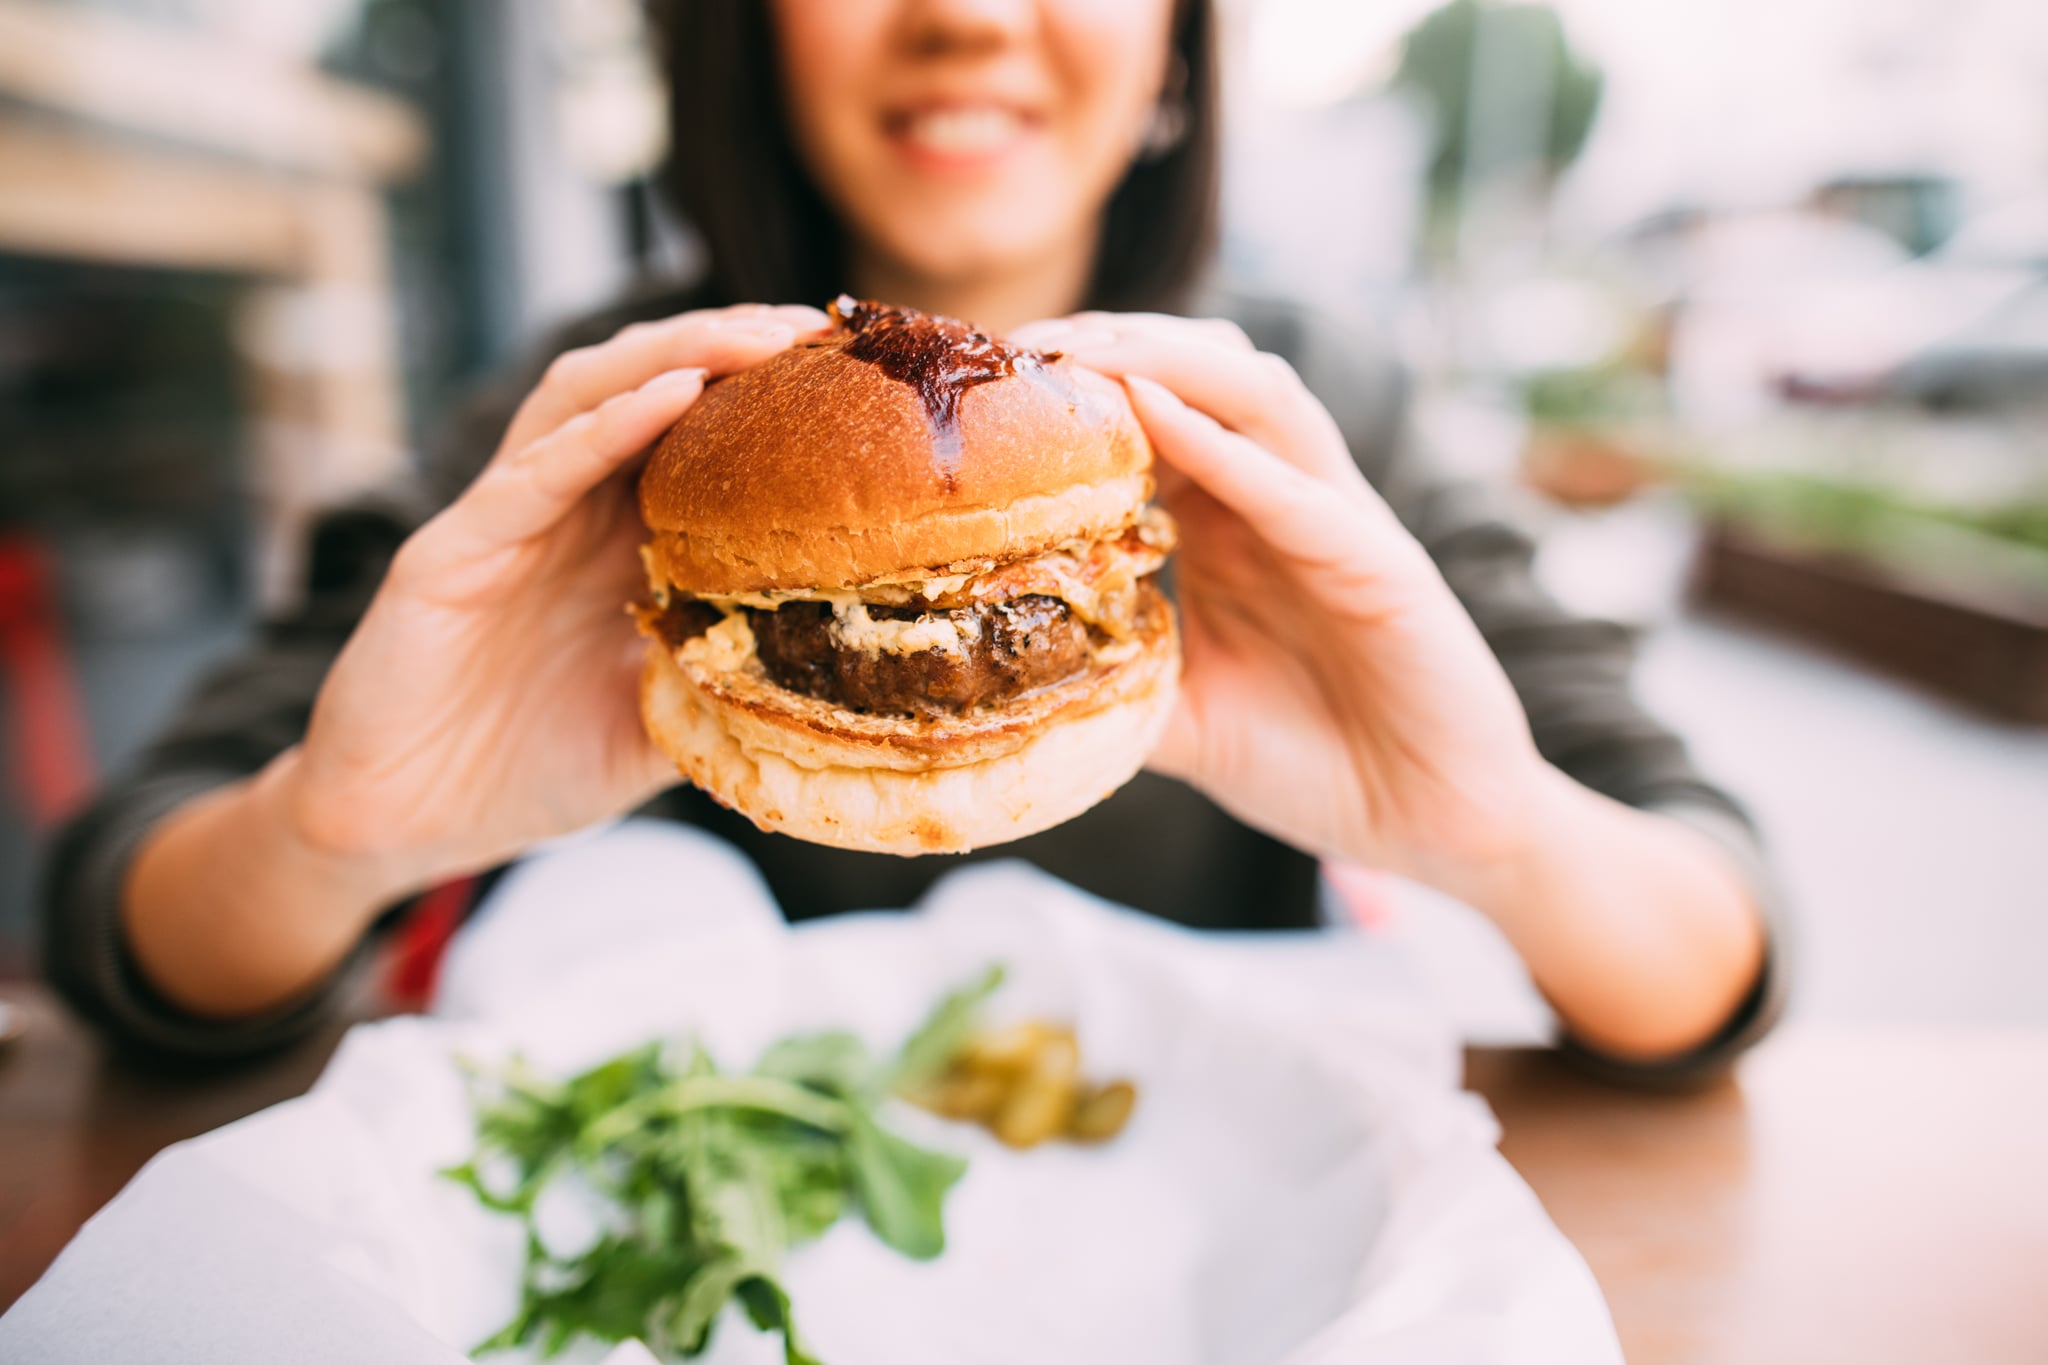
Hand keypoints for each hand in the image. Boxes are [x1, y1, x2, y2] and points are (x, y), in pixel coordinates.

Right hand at [285, 304, 829, 894]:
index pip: (696, 438)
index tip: (851, 377)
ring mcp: (505, 522)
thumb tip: (835, 683)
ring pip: (587, 399)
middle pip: (647, 388)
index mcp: (616, 543)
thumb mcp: (656, 727)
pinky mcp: (451, 551)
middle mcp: (564, 512)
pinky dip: (601, 428)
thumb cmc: (525, 772)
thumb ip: (724, 688)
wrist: (403, 829)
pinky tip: (667, 396)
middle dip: (728, 347)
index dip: (766, 398)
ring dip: (671, 356)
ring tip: (752, 336)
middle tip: (814, 327)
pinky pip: (532, 473)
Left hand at [1011, 312, 1550, 884]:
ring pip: (1256, 393)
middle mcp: (1283, 501)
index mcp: (1233, 525)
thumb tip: (1004, 684)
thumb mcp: (1182, 720)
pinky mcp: (1383, 564)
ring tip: (1077, 352)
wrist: (1431, 827)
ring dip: (1165, 360)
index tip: (988, 385)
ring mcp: (1338, 522)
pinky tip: (1153, 414)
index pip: (1154, 416)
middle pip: (1201, 374)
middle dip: (1110, 344)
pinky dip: (1224, 447)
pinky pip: (1296, 490)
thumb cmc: (1314, 765)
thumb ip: (1114, 684)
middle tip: (1015, 349)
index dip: (1077, 389)